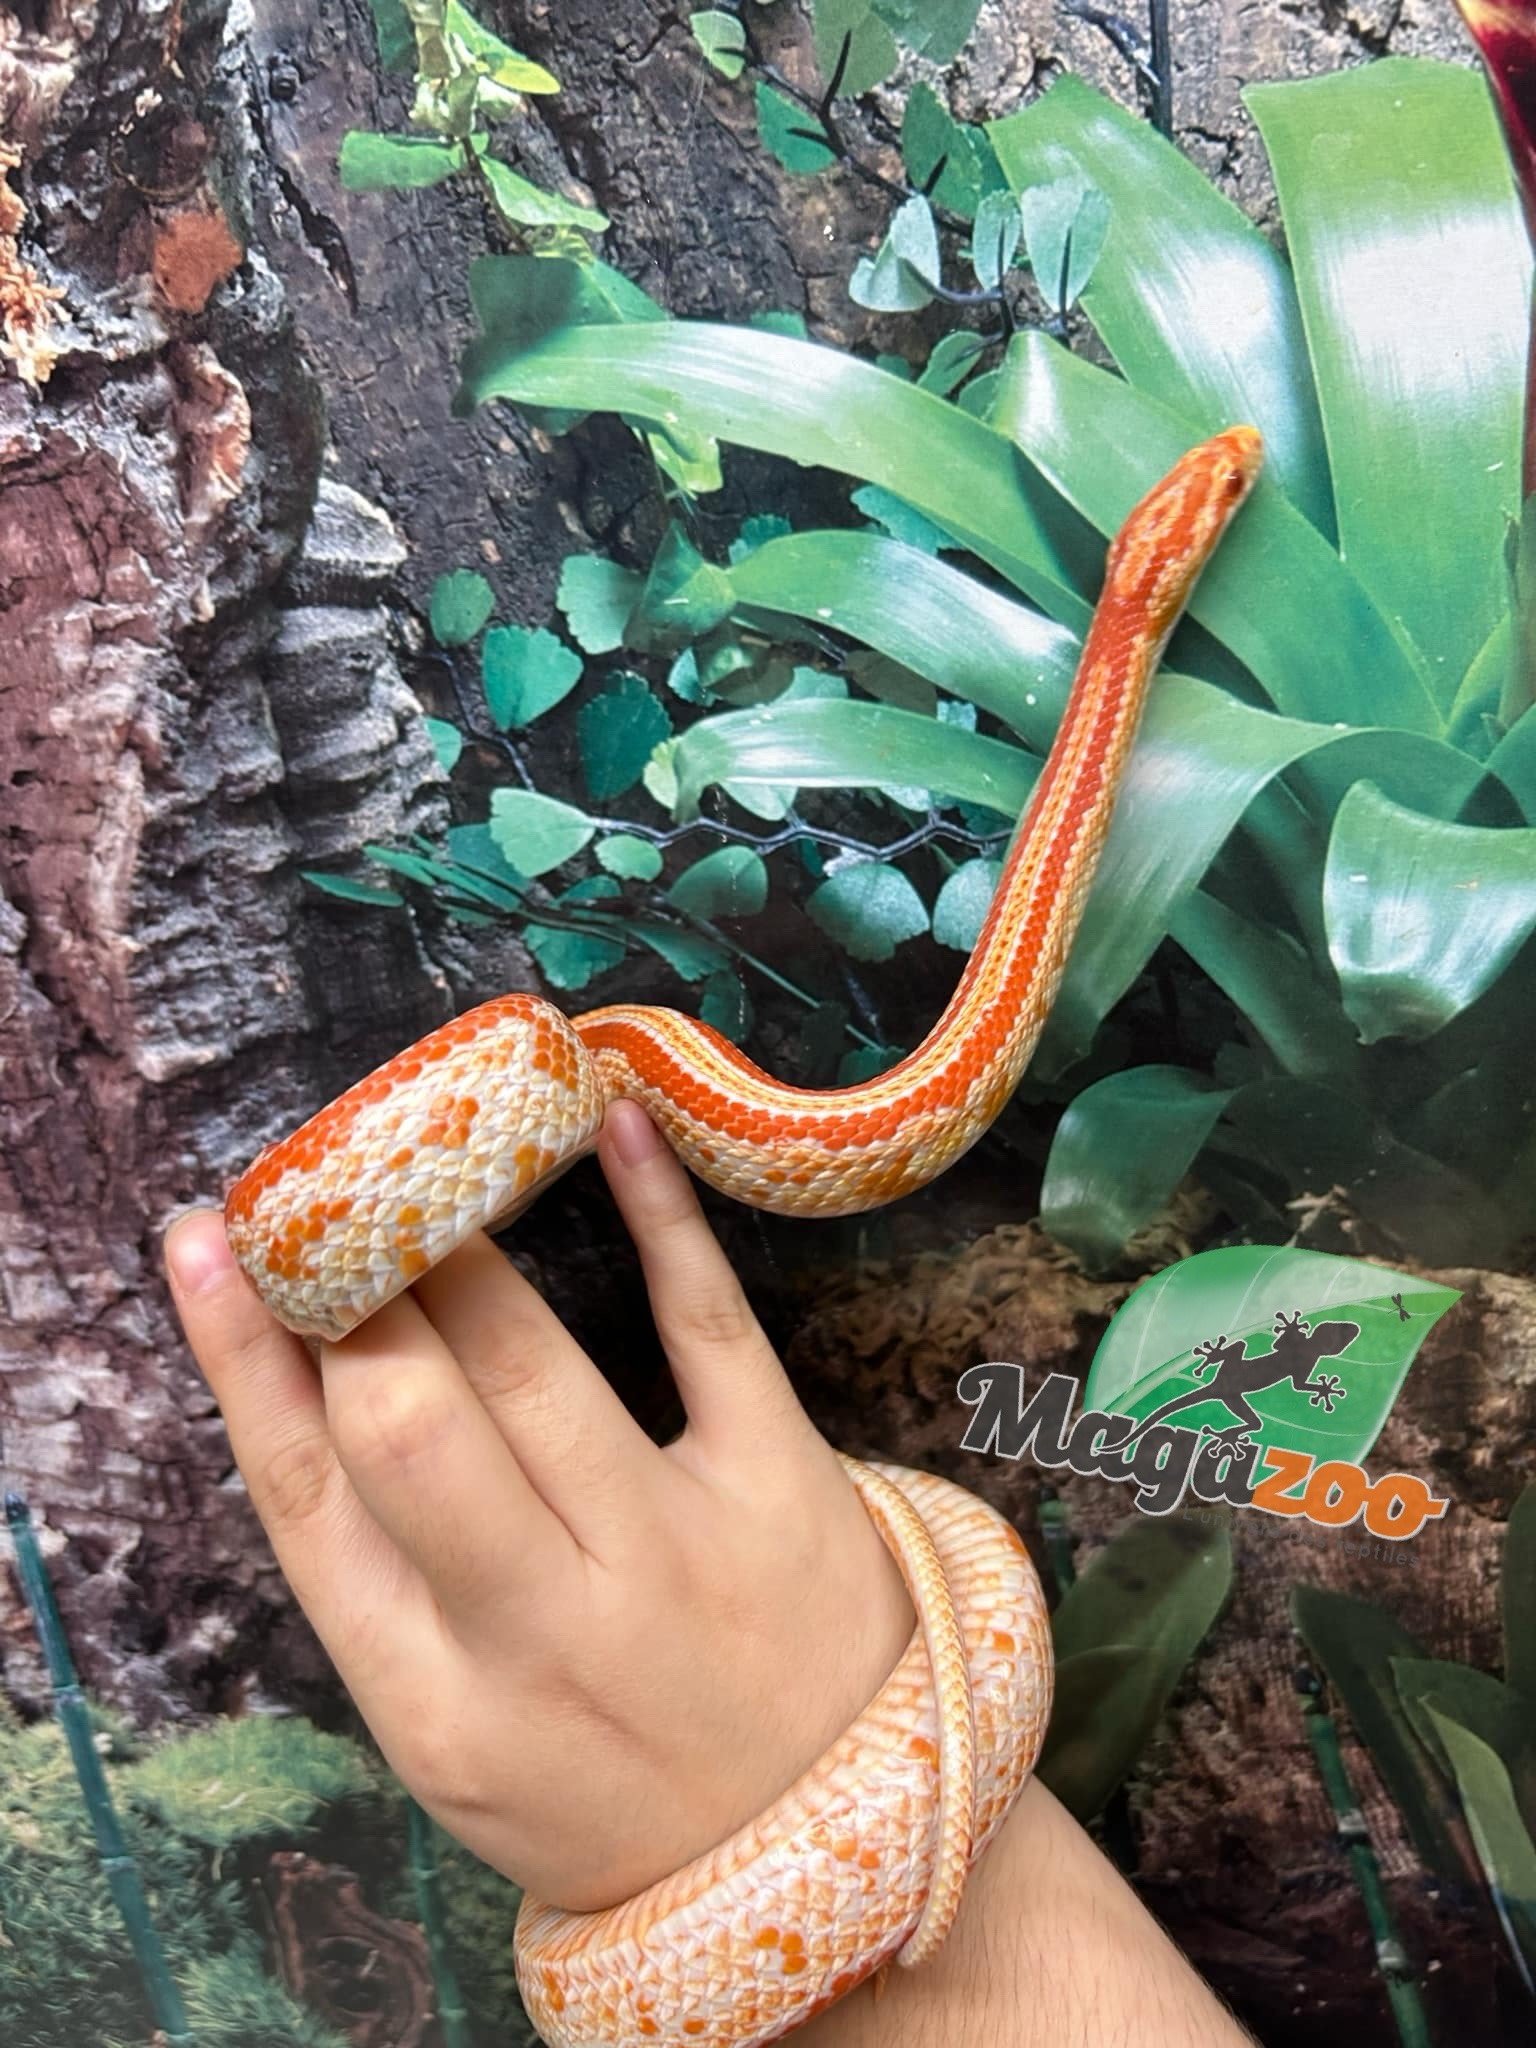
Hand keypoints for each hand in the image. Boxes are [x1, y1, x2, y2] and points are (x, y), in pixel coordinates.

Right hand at [165, 1101, 912, 1911]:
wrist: (823, 1860)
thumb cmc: (607, 1782)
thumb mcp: (458, 1743)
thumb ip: (381, 1594)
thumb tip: (302, 1387)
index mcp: (433, 1700)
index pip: (302, 1495)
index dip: (243, 1354)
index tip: (210, 1244)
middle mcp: (543, 1629)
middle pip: (404, 1419)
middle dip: (350, 1289)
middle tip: (330, 1199)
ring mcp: (669, 1555)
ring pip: (531, 1363)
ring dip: (456, 1246)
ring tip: (423, 1166)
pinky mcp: (783, 1490)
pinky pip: (705, 1326)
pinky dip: (656, 1214)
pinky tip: (606, 1125)